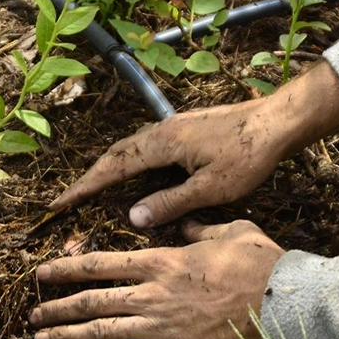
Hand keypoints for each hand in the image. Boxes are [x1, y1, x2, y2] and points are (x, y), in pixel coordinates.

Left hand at [29, 220, 284, 338]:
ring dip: (65, 337)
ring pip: (100, 333)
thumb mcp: (227, 229)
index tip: (41, 273)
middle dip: (55, 308)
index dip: (64, 270)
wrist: (281, 302)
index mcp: (159, 261)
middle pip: (90, 302)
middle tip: (31, 315)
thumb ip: (197, 227)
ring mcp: (159, 326)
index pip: (99, 265)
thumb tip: (185, 223)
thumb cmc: (258, 262)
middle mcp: (151, 294)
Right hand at [49, 62, 338, 226]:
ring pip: (130, 147)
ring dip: (109, 166)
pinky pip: (145, 145)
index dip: (84, 186)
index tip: (60, 202)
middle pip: (115, 153)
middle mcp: (161, 131)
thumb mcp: (210, 188)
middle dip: (90, 176)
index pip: (113, 168)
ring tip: (93, 187)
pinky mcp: (186, 128)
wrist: (278, 121)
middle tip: (69, 197)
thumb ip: (170, 203)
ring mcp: (173, 126)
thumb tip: (132, 217)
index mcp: (162, 144)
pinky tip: (136, 172)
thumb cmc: (248, 156)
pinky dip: (129, 160)